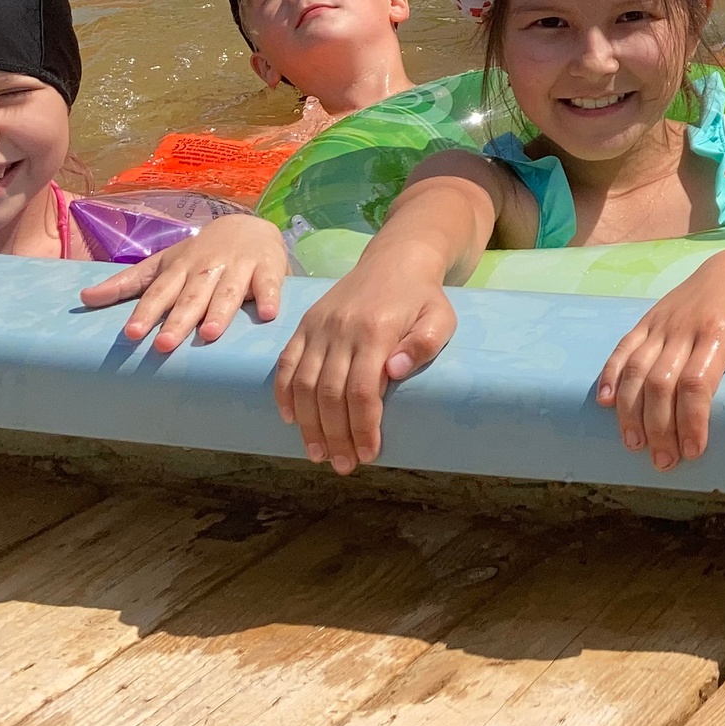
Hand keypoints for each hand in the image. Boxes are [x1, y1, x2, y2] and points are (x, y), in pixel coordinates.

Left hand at [80, 215, 287, 353]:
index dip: (146, 313)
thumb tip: (83, 298)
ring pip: (229, 292)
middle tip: (164, 345)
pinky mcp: (269, 268)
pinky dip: (270, 297)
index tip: (132, 333)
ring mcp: (240, 267)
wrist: (249, 225)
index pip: (160, 293)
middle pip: (192, 297)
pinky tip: (268, 314)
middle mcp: (208, 268)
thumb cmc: (200, 253)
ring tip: (209, 334)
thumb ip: (127, 283)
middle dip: (179, 320)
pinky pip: (270, 284)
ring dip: (220, 312)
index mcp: (180, 269)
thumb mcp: (163, 264)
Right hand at [271, 251, 454, 475]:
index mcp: (376, 330)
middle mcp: (341, 329)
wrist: (394, 260)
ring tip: (319, 453)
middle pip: (330, 394)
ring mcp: (318, 327)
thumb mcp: (441, 317)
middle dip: (336, 435)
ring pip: (304, 384)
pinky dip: (283, 395)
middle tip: (343, 465)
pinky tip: (292, 420)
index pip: (363, 390)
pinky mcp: (304, 325)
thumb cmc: (422, 298)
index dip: (363, 426)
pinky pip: (285, 364)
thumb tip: (396, 372)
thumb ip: (425, 344)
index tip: (368, 453)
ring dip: (309, 425)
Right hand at [596, 248, 724, 468]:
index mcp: (717, 331)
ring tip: (634, 445)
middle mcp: (683, 329)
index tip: (693, 450)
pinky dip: (610, 375)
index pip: (696, 382)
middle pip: (660, 383)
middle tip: (664, 462)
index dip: (691, 418)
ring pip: (635, 370)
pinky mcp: (647, 322)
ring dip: (630, 411)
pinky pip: (622, 349)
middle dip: (658, 427)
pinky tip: (605, 404)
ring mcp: (661, 325)